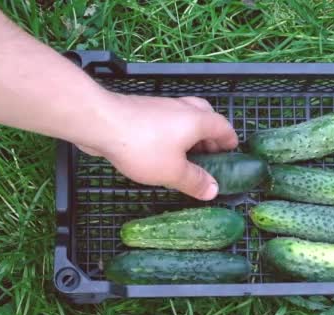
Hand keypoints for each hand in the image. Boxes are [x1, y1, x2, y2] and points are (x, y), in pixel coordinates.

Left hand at [76, 93, 237, 200]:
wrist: (102, 122)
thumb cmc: (143, 147)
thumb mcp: (173, 172)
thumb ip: (194, 181)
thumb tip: (214, 189)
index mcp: (197, 120)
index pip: (222, 126)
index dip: (230, 139)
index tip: (232, 151)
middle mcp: (182, 108)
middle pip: (205, 115)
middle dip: (211, 133)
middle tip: (210, 152)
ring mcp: (160, 106)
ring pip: (184, 116)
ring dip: (190, 133)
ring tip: (187, 154)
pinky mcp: (141, 110)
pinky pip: (165, 120)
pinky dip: (171, 133)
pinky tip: (161, 149)